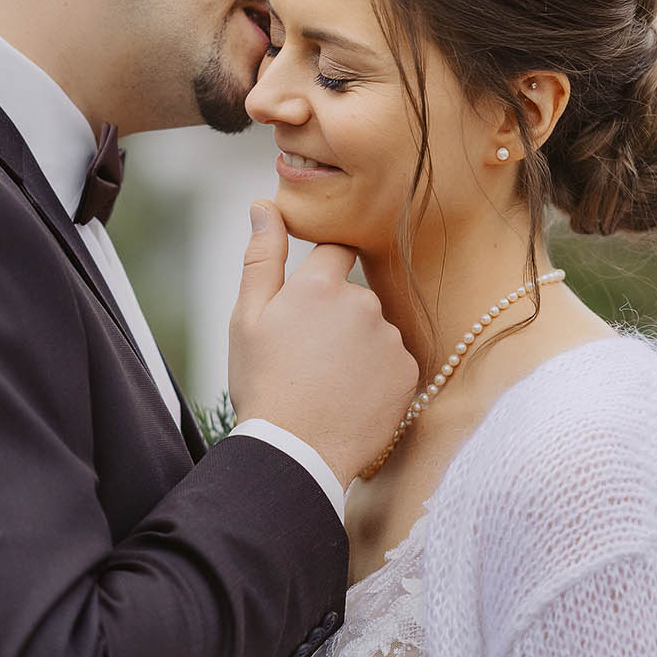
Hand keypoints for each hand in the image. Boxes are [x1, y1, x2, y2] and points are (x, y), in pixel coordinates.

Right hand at [229, 201, 416, 488]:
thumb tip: (263, 203)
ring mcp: (390, 339)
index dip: (321, 279)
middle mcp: (363, 303)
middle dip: (337, 318)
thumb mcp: (247, 319)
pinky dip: (376, 375)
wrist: (296, 453)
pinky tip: (351, 398)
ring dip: (357, 347)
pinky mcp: (409, 371)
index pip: (336, 253)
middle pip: (356, 296)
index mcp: (321, 285)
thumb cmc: (263, 385)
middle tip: (307, 359)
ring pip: (375, 330)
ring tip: (328, 383)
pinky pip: (393, 361)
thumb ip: (261, 256)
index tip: (308, 310)